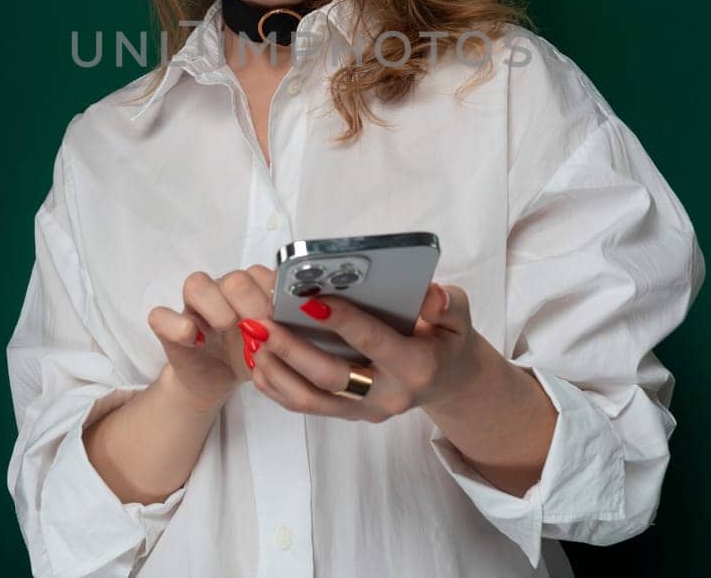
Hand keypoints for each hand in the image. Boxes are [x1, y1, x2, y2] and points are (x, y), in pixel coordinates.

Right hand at [148, 265, 276, 412]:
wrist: (218, 379)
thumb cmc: (252, 355)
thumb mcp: (276, 343)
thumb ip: (288, 325)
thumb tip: (309, 315)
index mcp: (253, 290)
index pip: (262, 274)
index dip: (273, 295)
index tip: (282, 319)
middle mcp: (223, 291)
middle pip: (233, 279)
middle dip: (249, 301)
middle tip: (257, 328)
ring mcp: (194, 308)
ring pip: (196, 283)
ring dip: (214, 305)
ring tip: (225, 328)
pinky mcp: (170, 328)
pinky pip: (160, 316)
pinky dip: (175, 325)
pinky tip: (194, 340)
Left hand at [245, 282, 487, 422]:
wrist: (449, 380)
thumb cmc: (448, 338)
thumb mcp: (459, 317)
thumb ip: (447, 304)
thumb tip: (430, 296)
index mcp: (416, 366)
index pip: (373, 342)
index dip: (342, 321)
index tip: (309, 298)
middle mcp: (387, 395)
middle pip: (331, 377)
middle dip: (291, 348)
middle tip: (260, 321)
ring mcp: (364, 410)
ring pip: (310, 398)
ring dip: (276, 368)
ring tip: (251, 337)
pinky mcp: (347, 414)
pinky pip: (305, 406)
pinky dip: (276, 385)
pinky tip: (256, 359)